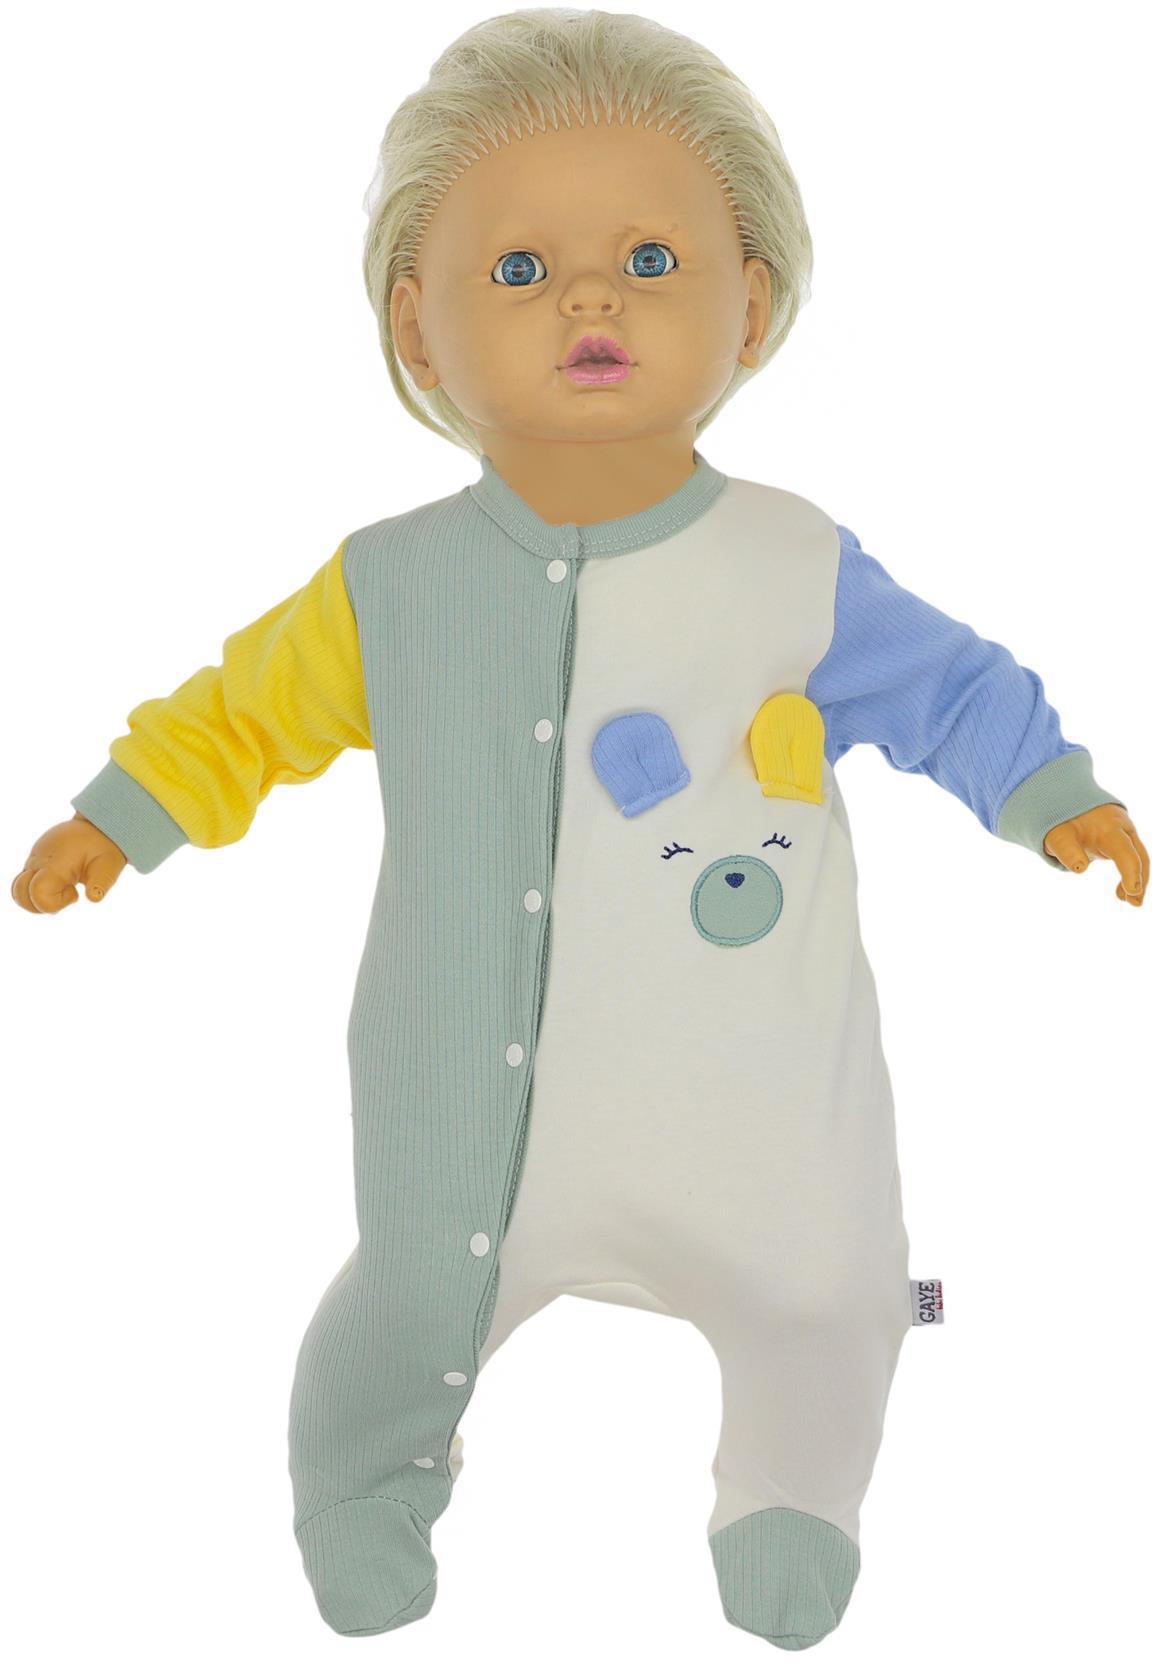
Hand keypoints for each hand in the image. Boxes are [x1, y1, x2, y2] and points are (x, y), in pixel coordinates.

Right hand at [10, 813, 127, 914]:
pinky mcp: (34, 862)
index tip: (74, 892)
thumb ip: (101, 882)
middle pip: (20, 894)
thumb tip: (93, 898)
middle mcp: (39, 862)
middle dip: (40, 905)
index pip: (37, 893)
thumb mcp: (110, 865)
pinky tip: (60, 884)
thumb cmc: (104, 847)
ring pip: (18, 889)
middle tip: (67, 892)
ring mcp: (34, 861)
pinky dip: (38, 891)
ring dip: (36, 899)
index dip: (54, 903)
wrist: (97, 826)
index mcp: (55, 864)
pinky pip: (25, 882)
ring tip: (62, 890)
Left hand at [1043, 803, 1148, 905]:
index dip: (1130, 872)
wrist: (1066, 799)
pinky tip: (1121, 892)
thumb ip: (1067, 850)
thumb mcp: (1057, 834)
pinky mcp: (1122, 839)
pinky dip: (1130, 873)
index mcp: (1109, 827)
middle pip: (1139, 856)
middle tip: (1134, 903)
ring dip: (1137, 879)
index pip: (1125, 852)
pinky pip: (1131, 857)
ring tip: (1128, 901)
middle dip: (1139, 880)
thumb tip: (1080, 868)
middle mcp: (1122, 829)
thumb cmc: (1061, 820)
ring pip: (1138, 857)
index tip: (1131, 891)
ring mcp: (1124, 833)